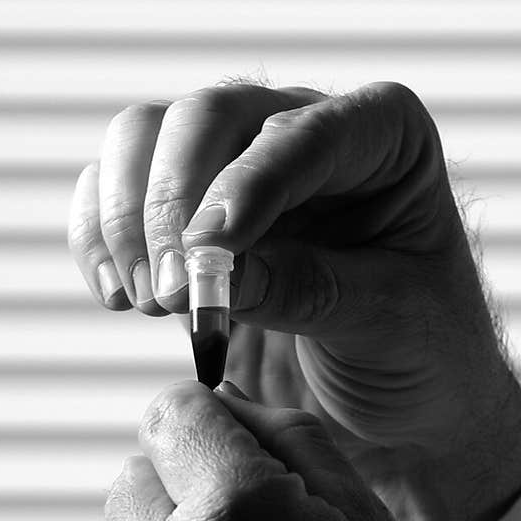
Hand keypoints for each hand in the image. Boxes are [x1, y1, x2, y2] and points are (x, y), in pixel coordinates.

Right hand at [68, 82, 520, 520]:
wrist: (403, 404)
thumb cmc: (422, 354)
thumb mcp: (384, 323)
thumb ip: (306, 288)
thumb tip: (214, 272)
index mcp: (381, 135)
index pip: (304, 132)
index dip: (248, 184)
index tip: (206, 251)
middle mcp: (299, 128)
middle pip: (205, 116)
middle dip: (172, 203)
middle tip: (171, 295)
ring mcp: (233, 162)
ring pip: (142, 136)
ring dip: (127, 219)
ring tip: (148, 303)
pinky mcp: (182, 210)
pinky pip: (112, 188)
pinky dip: (98, 237)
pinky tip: (117, 296)